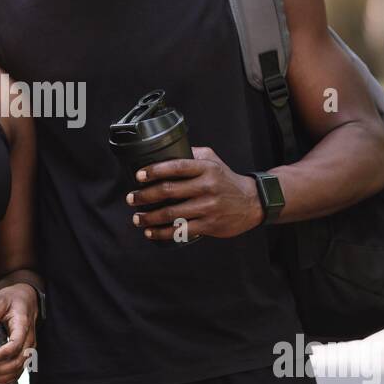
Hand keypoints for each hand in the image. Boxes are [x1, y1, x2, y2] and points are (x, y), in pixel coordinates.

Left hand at [0, 283, 37, 383]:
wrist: (28, 299)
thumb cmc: (13, 298)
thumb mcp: (2, 299)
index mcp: (24, 326)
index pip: (14, 345)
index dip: (0, 355)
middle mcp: (29, 341)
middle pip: (16, 362)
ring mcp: (28, 350)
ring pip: (17, 371)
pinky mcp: (24, 355)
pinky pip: (17, 372)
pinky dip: (4, 381)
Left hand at [126, 146, 263, 241]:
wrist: (252, 202)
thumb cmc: (226, 179)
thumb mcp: (213, 160)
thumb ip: (192, 154)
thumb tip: (167, 150)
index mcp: (205, 168)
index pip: (176, 166)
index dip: (154, 171)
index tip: (139, 176)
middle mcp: (206, 187)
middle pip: (168, 191)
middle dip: (145, 196)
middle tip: (131, 198)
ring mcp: (208, 207)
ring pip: (171, 213)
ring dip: (150, 217)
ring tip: (137, 217)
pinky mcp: (209, 225)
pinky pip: (181, 231)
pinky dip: (162, 233)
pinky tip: (151, 232)